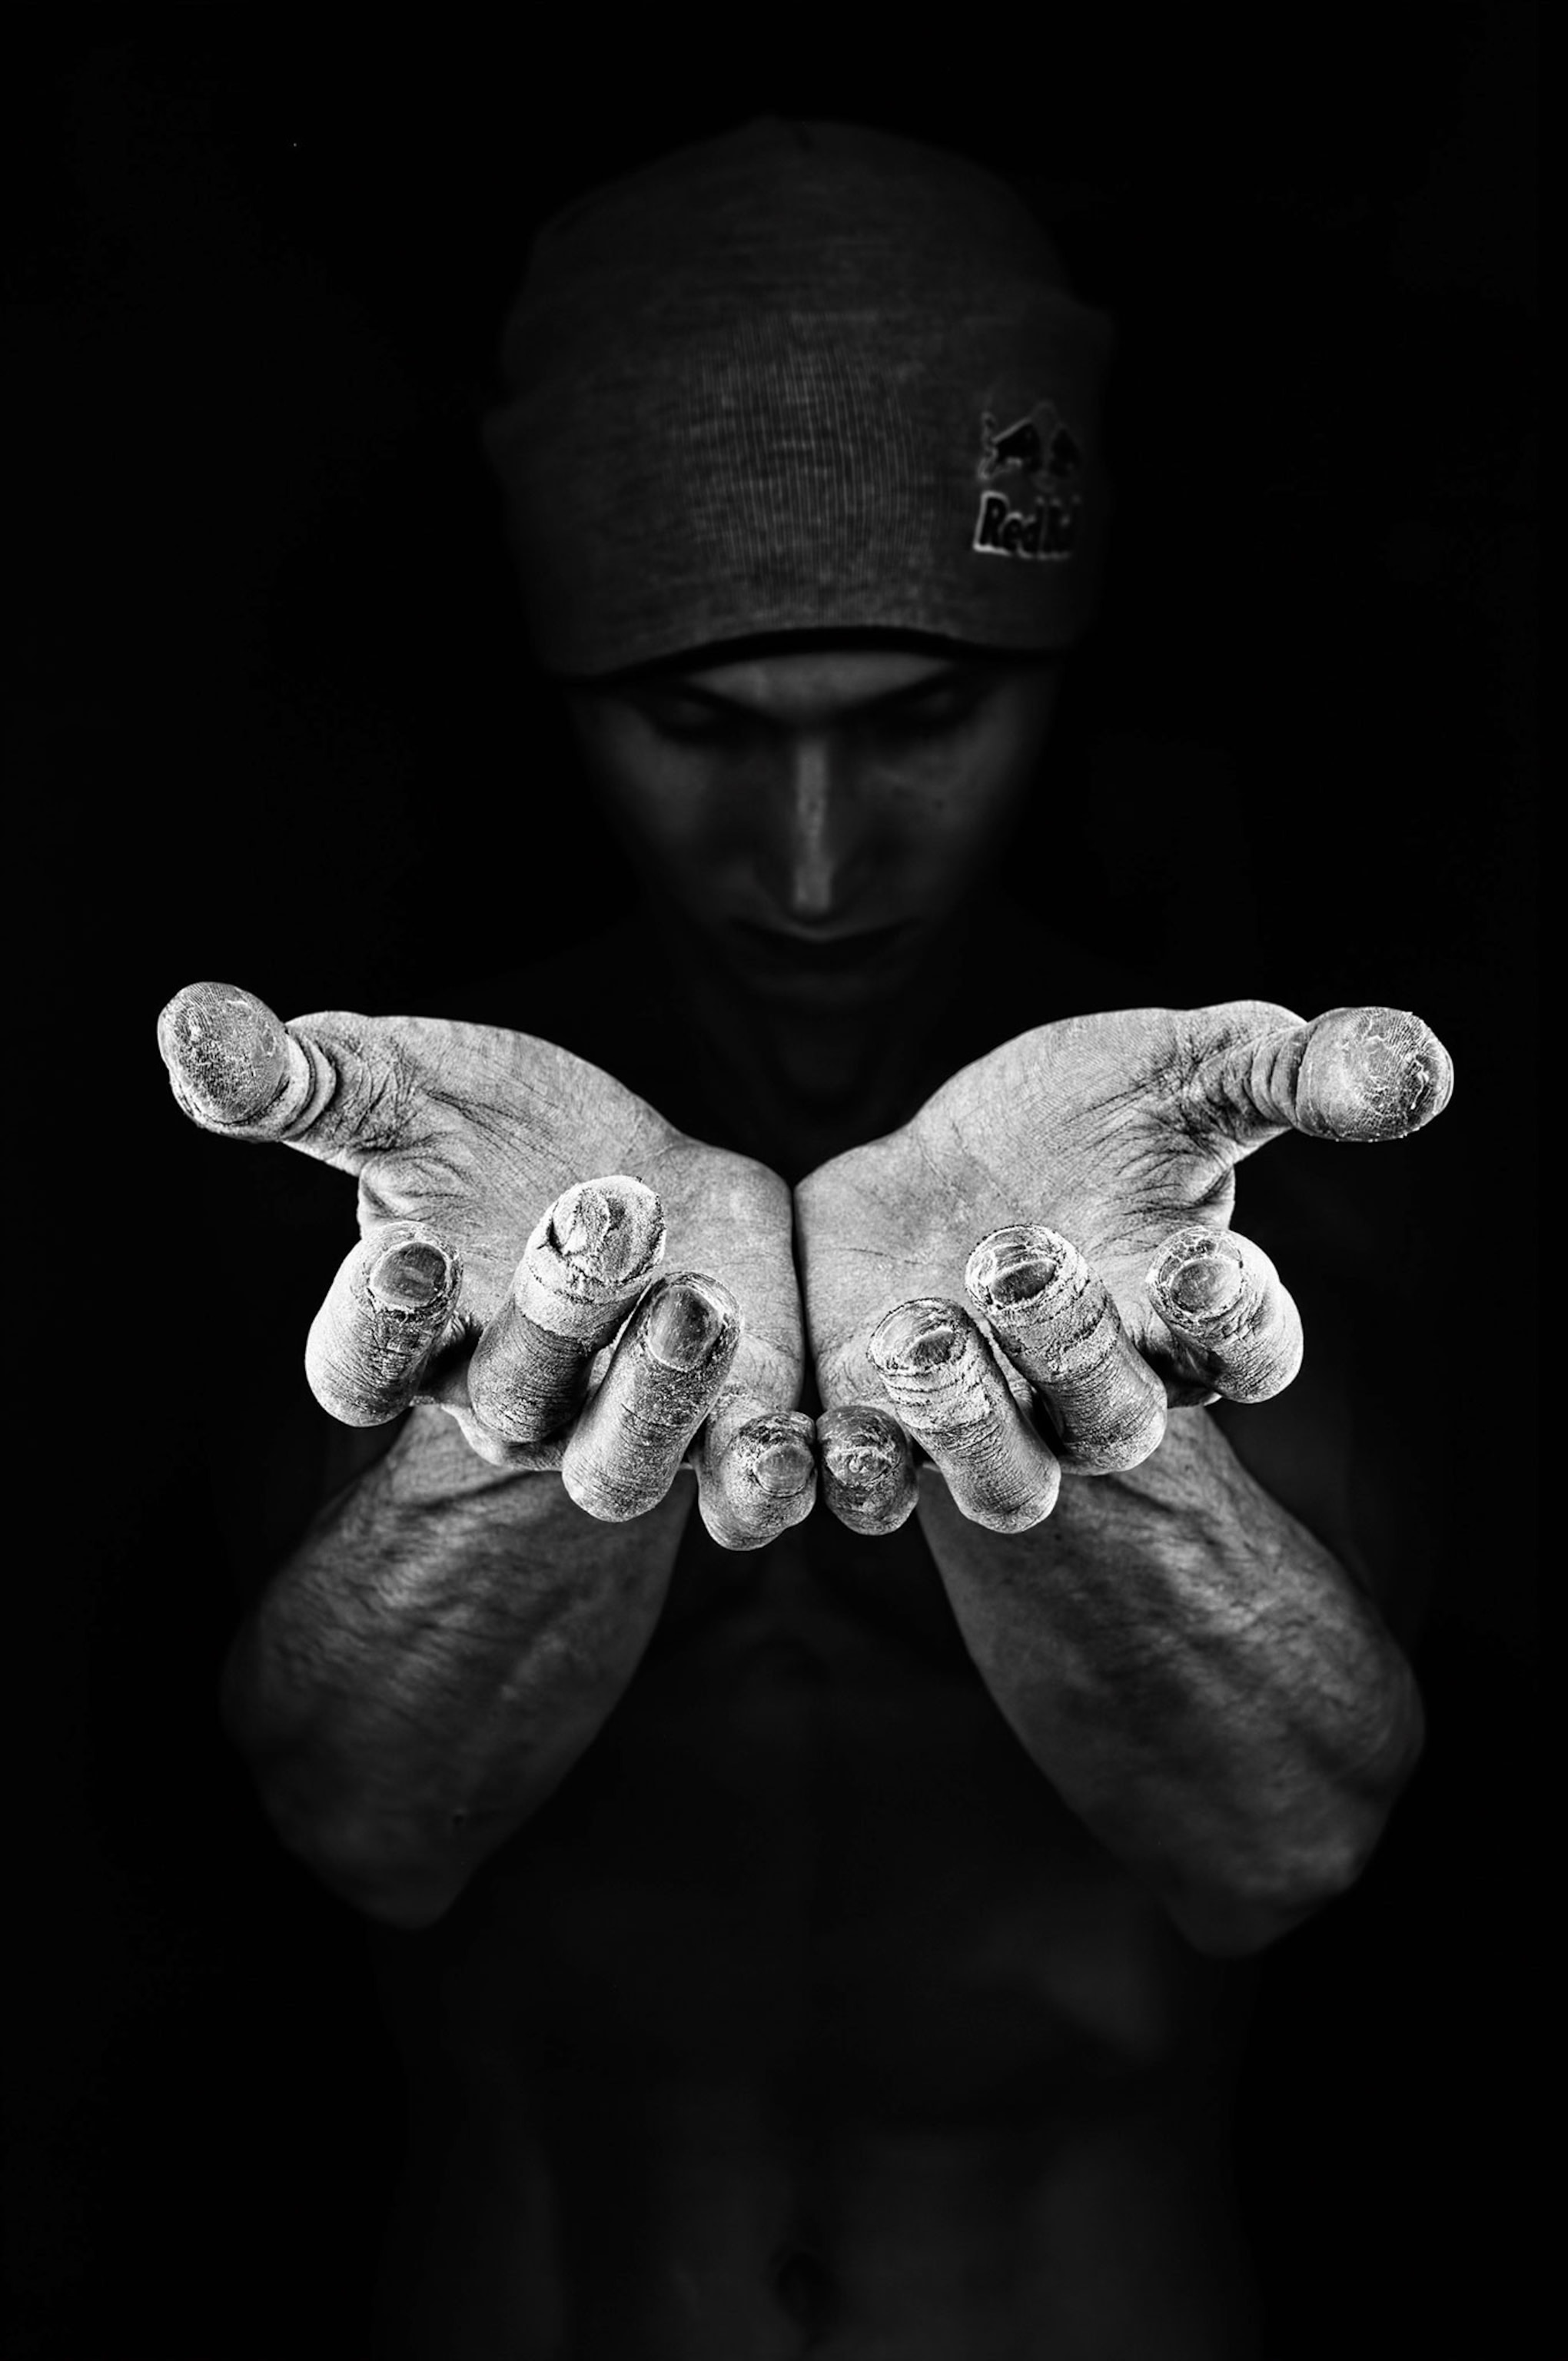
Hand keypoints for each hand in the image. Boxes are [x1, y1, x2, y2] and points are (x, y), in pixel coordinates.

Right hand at [157, 981, 813, 1548]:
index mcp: (408, 1335)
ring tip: (697, 1300)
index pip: (359, 1365)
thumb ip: (304, 1079)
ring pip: (623, 1463)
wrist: (639, 1175)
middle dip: (555, 1314)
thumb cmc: (498, 1134)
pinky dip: (769, 1478)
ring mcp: (612, 1427)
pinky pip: (739, 1486)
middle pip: (509, 1403)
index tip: (407, 1252)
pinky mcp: (722, 1424)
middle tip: (599, 1211)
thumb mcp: (403, 1087)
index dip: (377, 1325)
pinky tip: (800, 1440)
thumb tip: (187, 1021)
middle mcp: (502, 1403)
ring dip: (661, 1396)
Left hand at [797, 1002, 1451, 1534]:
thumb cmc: (1087, 1121)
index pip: (1246, 1345)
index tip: (1201, 1259)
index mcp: (1190, 1311)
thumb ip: (1294, 1070)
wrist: (947, 1173)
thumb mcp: (1187, 1070)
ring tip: (921, 1328)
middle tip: (1026, 1259)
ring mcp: (993, 1421)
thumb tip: (1419, 1065)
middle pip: (1116, 1421)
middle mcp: (1101, 1389)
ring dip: (963, 1423)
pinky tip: (815, 1424)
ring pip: (1001, 1483)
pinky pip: (870, 1487)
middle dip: (1073, 1351)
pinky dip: (845, 1469)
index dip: (1232, 1317)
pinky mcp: (884, 1427)